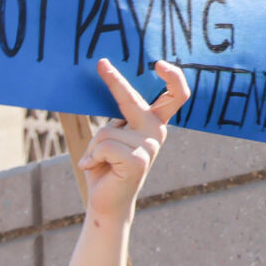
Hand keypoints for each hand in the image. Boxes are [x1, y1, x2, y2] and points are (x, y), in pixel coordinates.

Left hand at [80, 60, 189, 228]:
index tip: (157, 63)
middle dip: (116, 80)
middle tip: (102, 63)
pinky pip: (104, 147)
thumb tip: (107, 96)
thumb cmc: (105, 167)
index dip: (172, 77)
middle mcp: (156, 132)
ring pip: (106, 131)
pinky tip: (93, 167)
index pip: (173, 95)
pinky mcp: (138, 161)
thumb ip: (116, 121)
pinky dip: (92, 157)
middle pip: (135, 100)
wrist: (105, 202)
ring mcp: (150, 146)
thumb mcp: (111, 139)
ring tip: (97, 161)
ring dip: (93, 147)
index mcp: (153, 123)